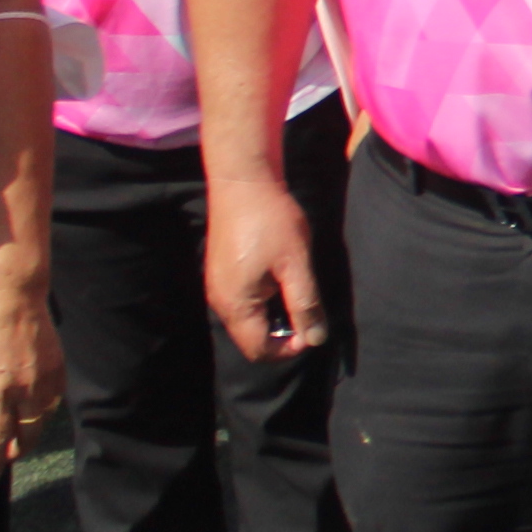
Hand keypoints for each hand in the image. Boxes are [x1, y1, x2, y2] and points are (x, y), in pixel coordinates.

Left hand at [0, 250, 62, 480]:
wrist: (15, 295)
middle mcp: (24, 390)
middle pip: (26, 436)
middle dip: (16, 450)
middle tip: (7, 454)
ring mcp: (46, 380)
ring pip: (41, 420)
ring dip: (29, 428)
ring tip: (17, 428)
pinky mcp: (59, 369)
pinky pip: (53, 400)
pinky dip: (42, 408)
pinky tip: (31, 403)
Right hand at [206, 177, 328, 362]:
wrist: (242, 182)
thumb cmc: (271, 221)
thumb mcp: (296, 265)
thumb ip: (305, 305)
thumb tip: (315, 339)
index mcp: (235, 304)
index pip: (259, 349)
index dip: (288, 349)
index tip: (312, 329)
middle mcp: (219, 301)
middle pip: (250, 338)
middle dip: (281, 335)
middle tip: (308, 311)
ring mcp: (216, 286)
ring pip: (246, 321)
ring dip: (273, 317)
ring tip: (296, 292)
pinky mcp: (219, 273)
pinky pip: (241, 302)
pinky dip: (263, 302)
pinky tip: (280, 280)